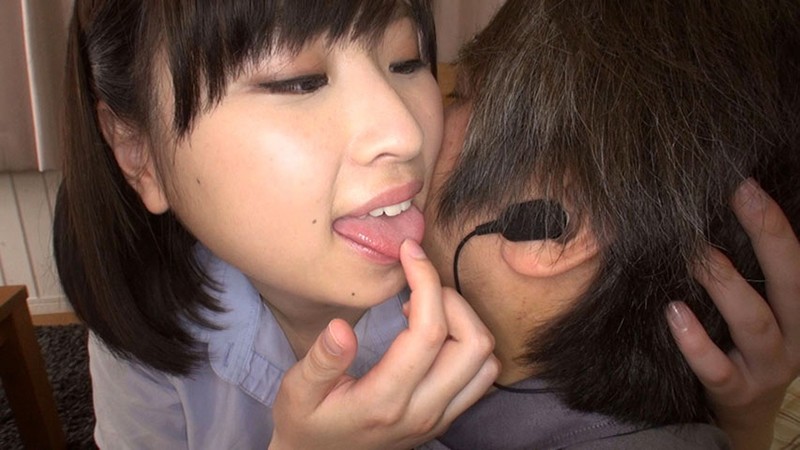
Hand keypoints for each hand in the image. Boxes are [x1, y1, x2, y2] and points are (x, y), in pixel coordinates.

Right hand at [269, 240, 499, 449]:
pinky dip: (469, 344)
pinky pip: (482, 377)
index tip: (409, 254)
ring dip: (465, 322)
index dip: (426, 282)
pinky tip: (434, 333)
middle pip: (473, 343)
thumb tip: (341, 327)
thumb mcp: (297, 393)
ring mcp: (439, 417)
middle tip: (418, 283)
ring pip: (486, 361)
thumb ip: (321, 361)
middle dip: (451, 298)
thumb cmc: (305, 424)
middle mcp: (423, 411)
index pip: (429, 332)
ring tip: (425, 308)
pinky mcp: (446, 417)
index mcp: (385, 400)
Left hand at [667, 179, 799, 449]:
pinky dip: (696, 342)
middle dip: (768, 235)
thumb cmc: (741, 343)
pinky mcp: (736, 393)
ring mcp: (769, 367)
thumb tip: (713, 211)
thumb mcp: (757, 304)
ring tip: (696, 255)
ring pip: (755, 323)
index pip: (796, 259)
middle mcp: (795, 334)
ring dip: (726, 285)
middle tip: (739, 196)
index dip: (775, 221)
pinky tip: (674, 314)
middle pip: (791, 282)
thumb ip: (746, 268)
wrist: (741, 411)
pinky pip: (717, 369)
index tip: (747, 184)